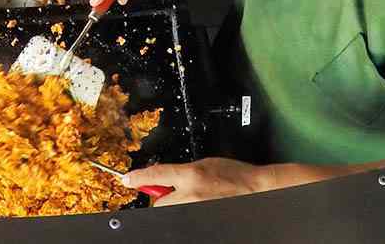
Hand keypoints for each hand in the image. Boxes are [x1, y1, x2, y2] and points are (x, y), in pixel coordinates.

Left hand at [124, 158, 263, 206]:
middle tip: (175, 193)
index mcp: (191, 175)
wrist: (256, 189)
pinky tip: (201, 204)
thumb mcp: (205, 164)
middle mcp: (191, 196)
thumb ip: (183, 172)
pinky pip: (184, 218)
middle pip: (159, 204)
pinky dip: (186, 211)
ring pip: (171, 212)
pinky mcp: (201, 220)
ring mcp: (196, 210)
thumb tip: (166, 178)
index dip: (138, 178)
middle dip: (162, 199)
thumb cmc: (236, 175)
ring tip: (195, 199)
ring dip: (176, 206)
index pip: (156, 175)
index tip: (127, 180)